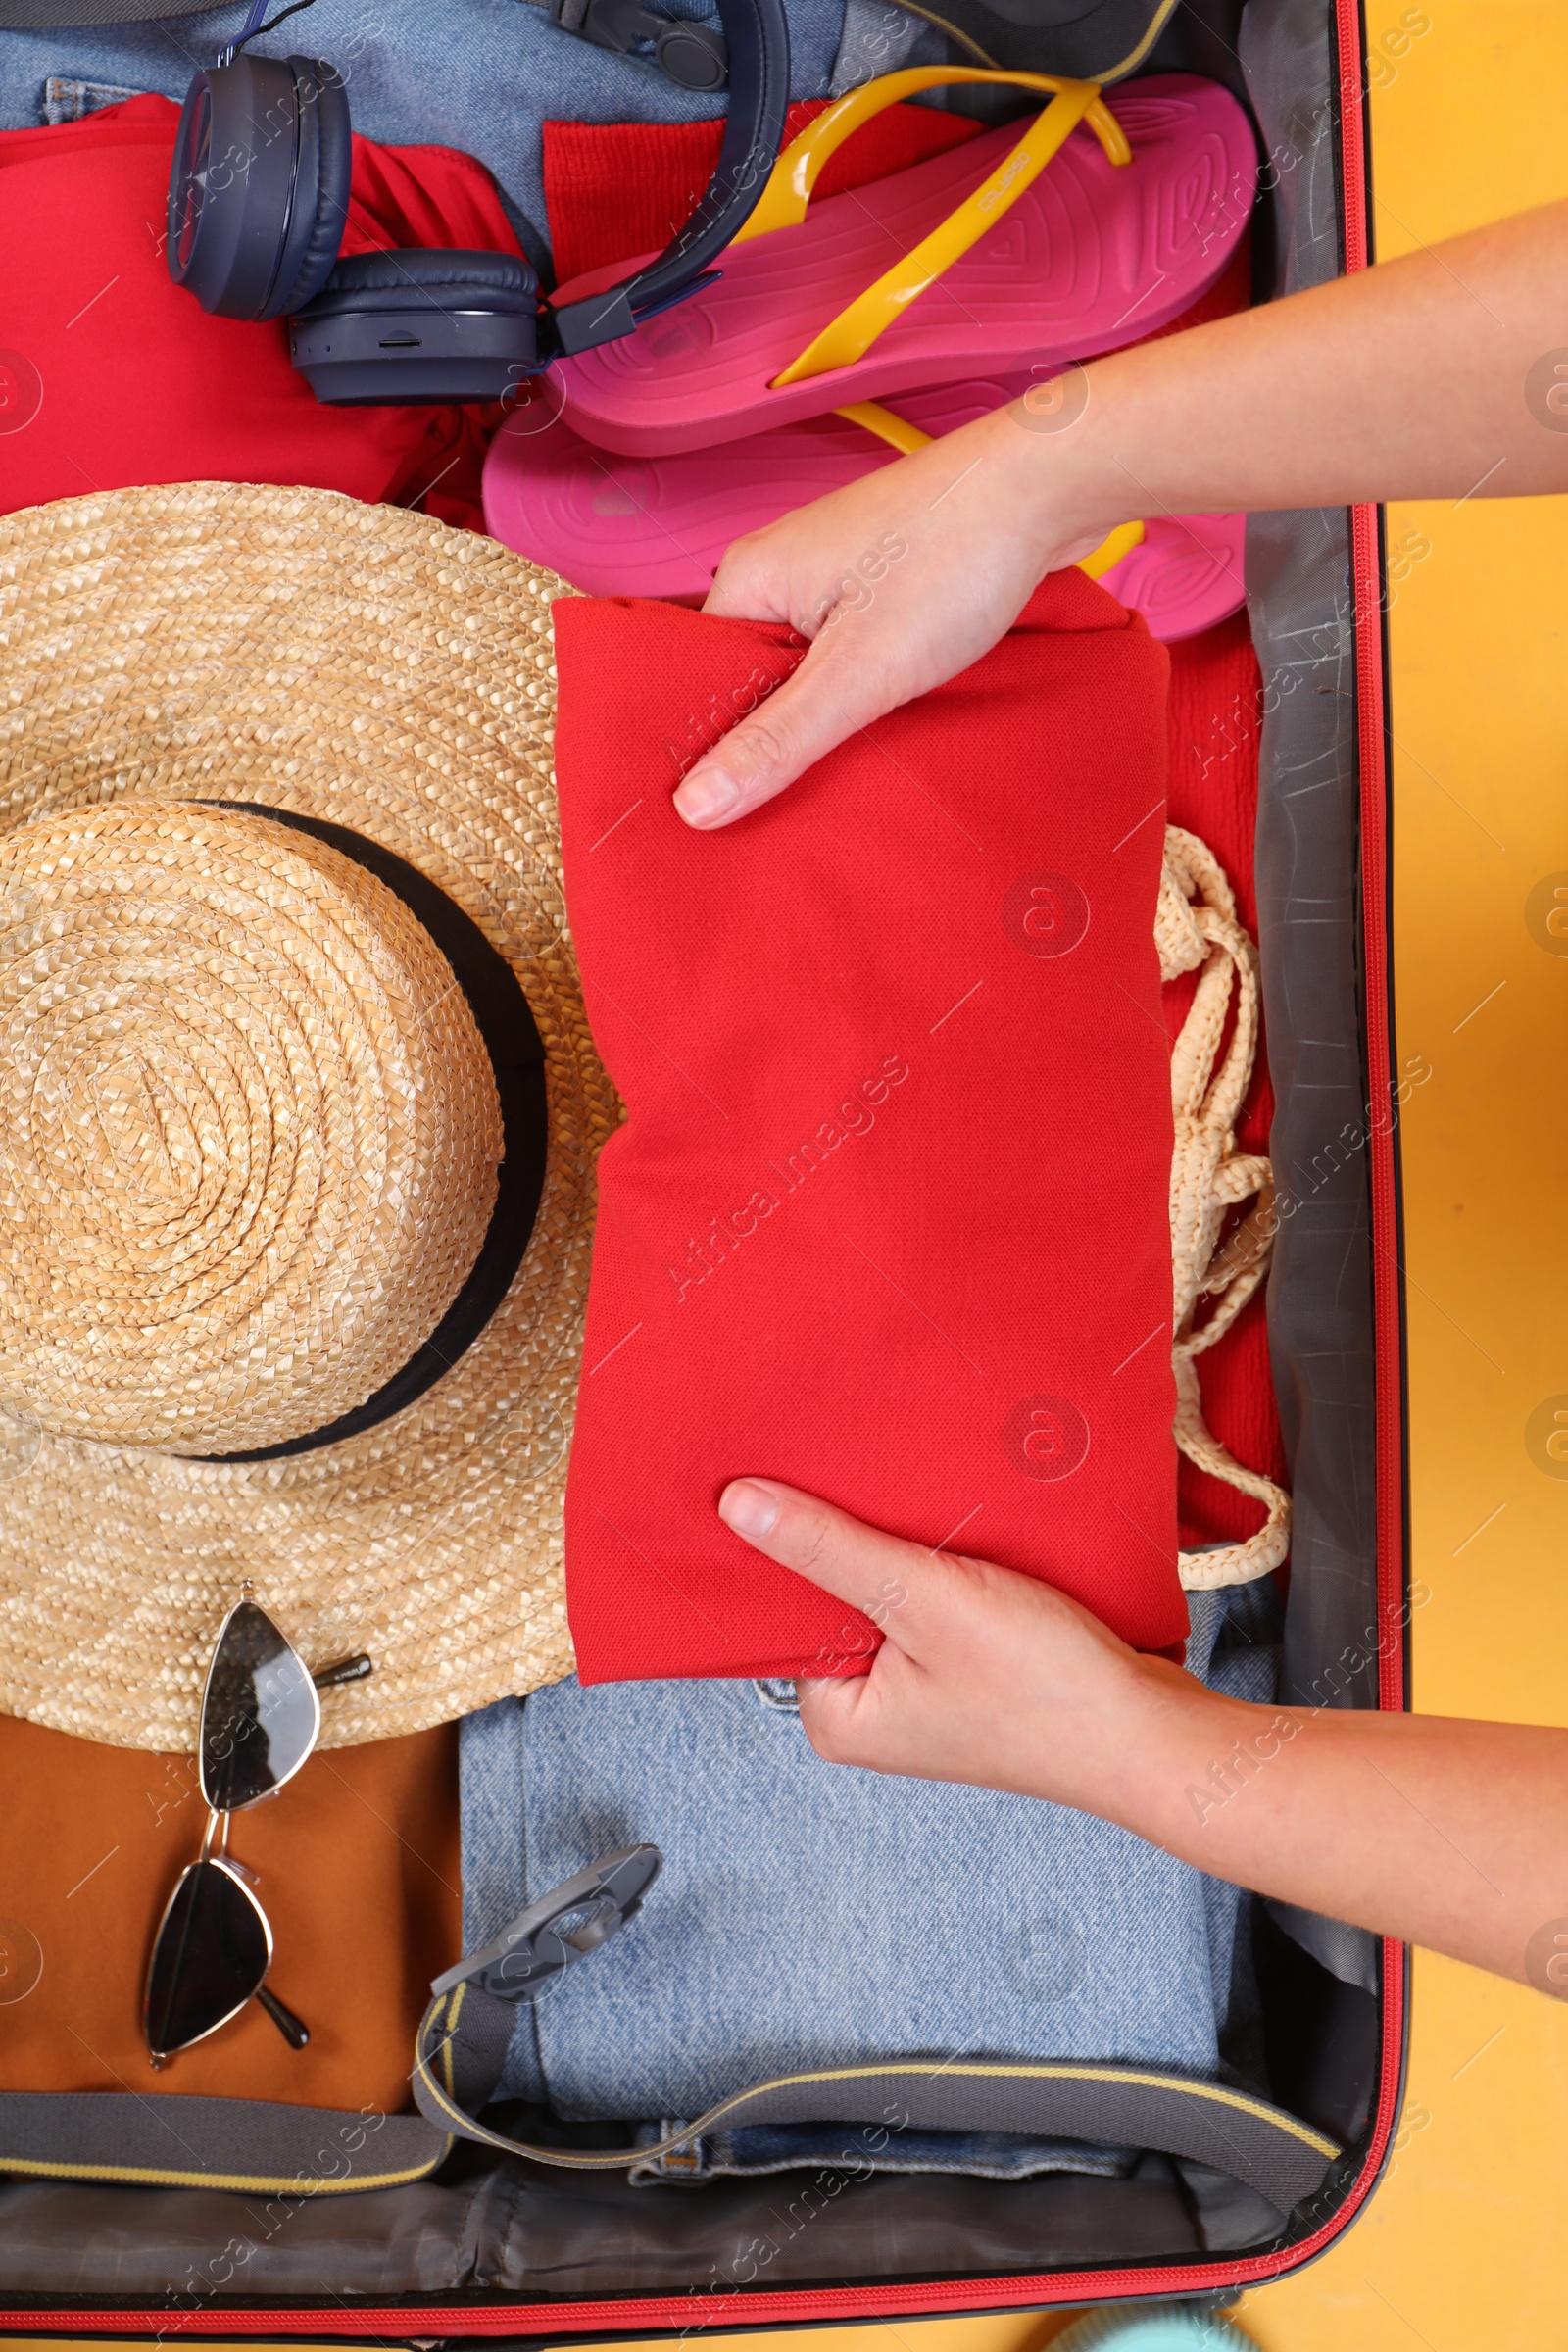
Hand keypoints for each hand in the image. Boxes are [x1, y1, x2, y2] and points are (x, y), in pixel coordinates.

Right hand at [674, 403, 1110, 829]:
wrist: (1046, 483)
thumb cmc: (953, 558)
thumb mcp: (858, 673)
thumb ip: (777, 741)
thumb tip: (694, 806)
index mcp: (748, 578)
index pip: (695, 682)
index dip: (707, 748)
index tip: (718, 809)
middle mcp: (780, 571)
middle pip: (749, 680)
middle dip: (770, 738)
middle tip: (787, 800)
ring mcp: (833, 573)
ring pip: (804, 670)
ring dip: (824, 716)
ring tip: (842, 765)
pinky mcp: (881, 583)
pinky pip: (848, 653)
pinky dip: (861, 690)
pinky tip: (882, 722)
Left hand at [717, 1475, 1202, 1817]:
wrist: (1155, 1734)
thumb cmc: (1048, 1690)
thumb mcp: (926, 1602)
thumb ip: (831, 1551)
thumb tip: (739, 1507)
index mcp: (838, 1716)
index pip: (780, 1611)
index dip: (783, 1543)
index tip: (778, 1475)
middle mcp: (874, 1711)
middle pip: (835, 1598)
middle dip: (849, 1539)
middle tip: (851, 1470)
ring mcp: (926, 1691)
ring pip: (890, 1591)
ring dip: (903, 1544)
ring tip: (912, 1492)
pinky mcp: (972, 1669)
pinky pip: (935, 1599)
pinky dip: (944, 1561)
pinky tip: (956, 1524)